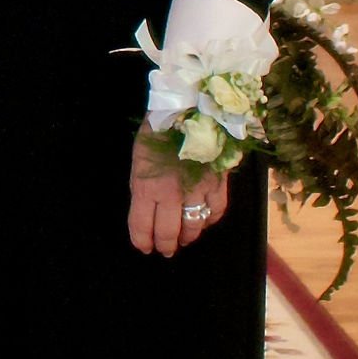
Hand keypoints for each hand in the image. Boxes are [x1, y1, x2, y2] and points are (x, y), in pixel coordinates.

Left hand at [129, 124, 228, 257]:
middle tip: (165, 250)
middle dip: (165, 245)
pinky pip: (216, 212)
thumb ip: (142, 189)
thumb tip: (146, 212)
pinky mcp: (218, 184)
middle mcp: (171, 195)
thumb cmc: (156, 132)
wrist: (187, 108)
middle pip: (169, 233)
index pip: (142, 226)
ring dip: (187, 237)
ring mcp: (197, 191)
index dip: (142, 242)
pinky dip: (210, 221)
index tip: (144, 248)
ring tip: (184, 239)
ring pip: (194, 226)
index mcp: (147, 188)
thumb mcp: (138, 162)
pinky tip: (204, 221)